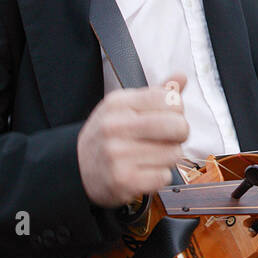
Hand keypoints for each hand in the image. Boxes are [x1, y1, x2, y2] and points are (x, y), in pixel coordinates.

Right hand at [77, 75, 189, 207]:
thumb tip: (181, 77)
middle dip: (180, 134)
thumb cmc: (108, 136)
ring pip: (174, 153)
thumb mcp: (125, 107)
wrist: (76, 167)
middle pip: (178, 126)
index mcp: (119, 103)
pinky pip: (164, 176)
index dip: (177, 110)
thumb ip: (155, 93)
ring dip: (168, 158)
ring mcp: (117, 154)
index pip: (170, 99)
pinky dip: (159, 176)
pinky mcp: (123, 180)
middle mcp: (115, 126)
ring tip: (150, 156)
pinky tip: (144, 171)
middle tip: (168, 139)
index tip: (168, 116)